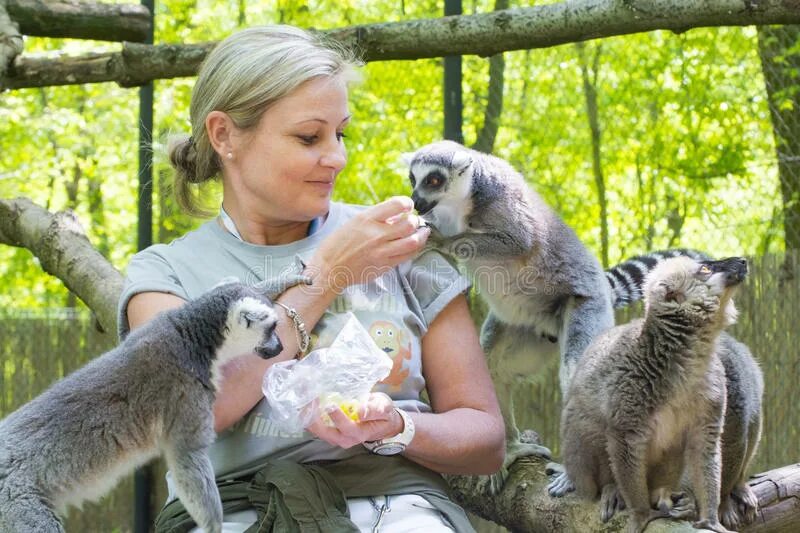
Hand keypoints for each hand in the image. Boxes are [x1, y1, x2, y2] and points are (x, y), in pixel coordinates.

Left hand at [306, 392, 404, 448]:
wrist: (381, 423)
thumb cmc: (383, 414)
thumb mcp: (385, 408)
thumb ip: (375, 410)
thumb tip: (361, 411)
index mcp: (359, 434)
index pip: (346, 427)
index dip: (337, 417)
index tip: (329, 404)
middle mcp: (344, 439)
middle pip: (325, 432)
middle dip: (314, 417)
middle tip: (308, 399)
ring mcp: (334, 437)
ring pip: (317, 430)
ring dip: (308, 415)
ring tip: (303, 398)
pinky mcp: (329, 431)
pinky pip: (315, 426)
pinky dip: (308, 415)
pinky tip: (304, 401)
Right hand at [307, 196, 429, 292]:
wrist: (329, 270)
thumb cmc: (337, 245)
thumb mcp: (353, 223)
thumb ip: (375, 218)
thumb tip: (396, 215)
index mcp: (366, 219)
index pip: (396, 204)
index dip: (407, 203)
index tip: (408, 206)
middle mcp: (376, 234)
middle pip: (409, 223)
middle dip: (416, 220)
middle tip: (415, 220)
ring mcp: (382, 251)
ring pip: (413, 241)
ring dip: (422, 235)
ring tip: (423, 232)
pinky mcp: (385, 266)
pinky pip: (407, 256)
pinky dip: (415, 248)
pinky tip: (415, 245)